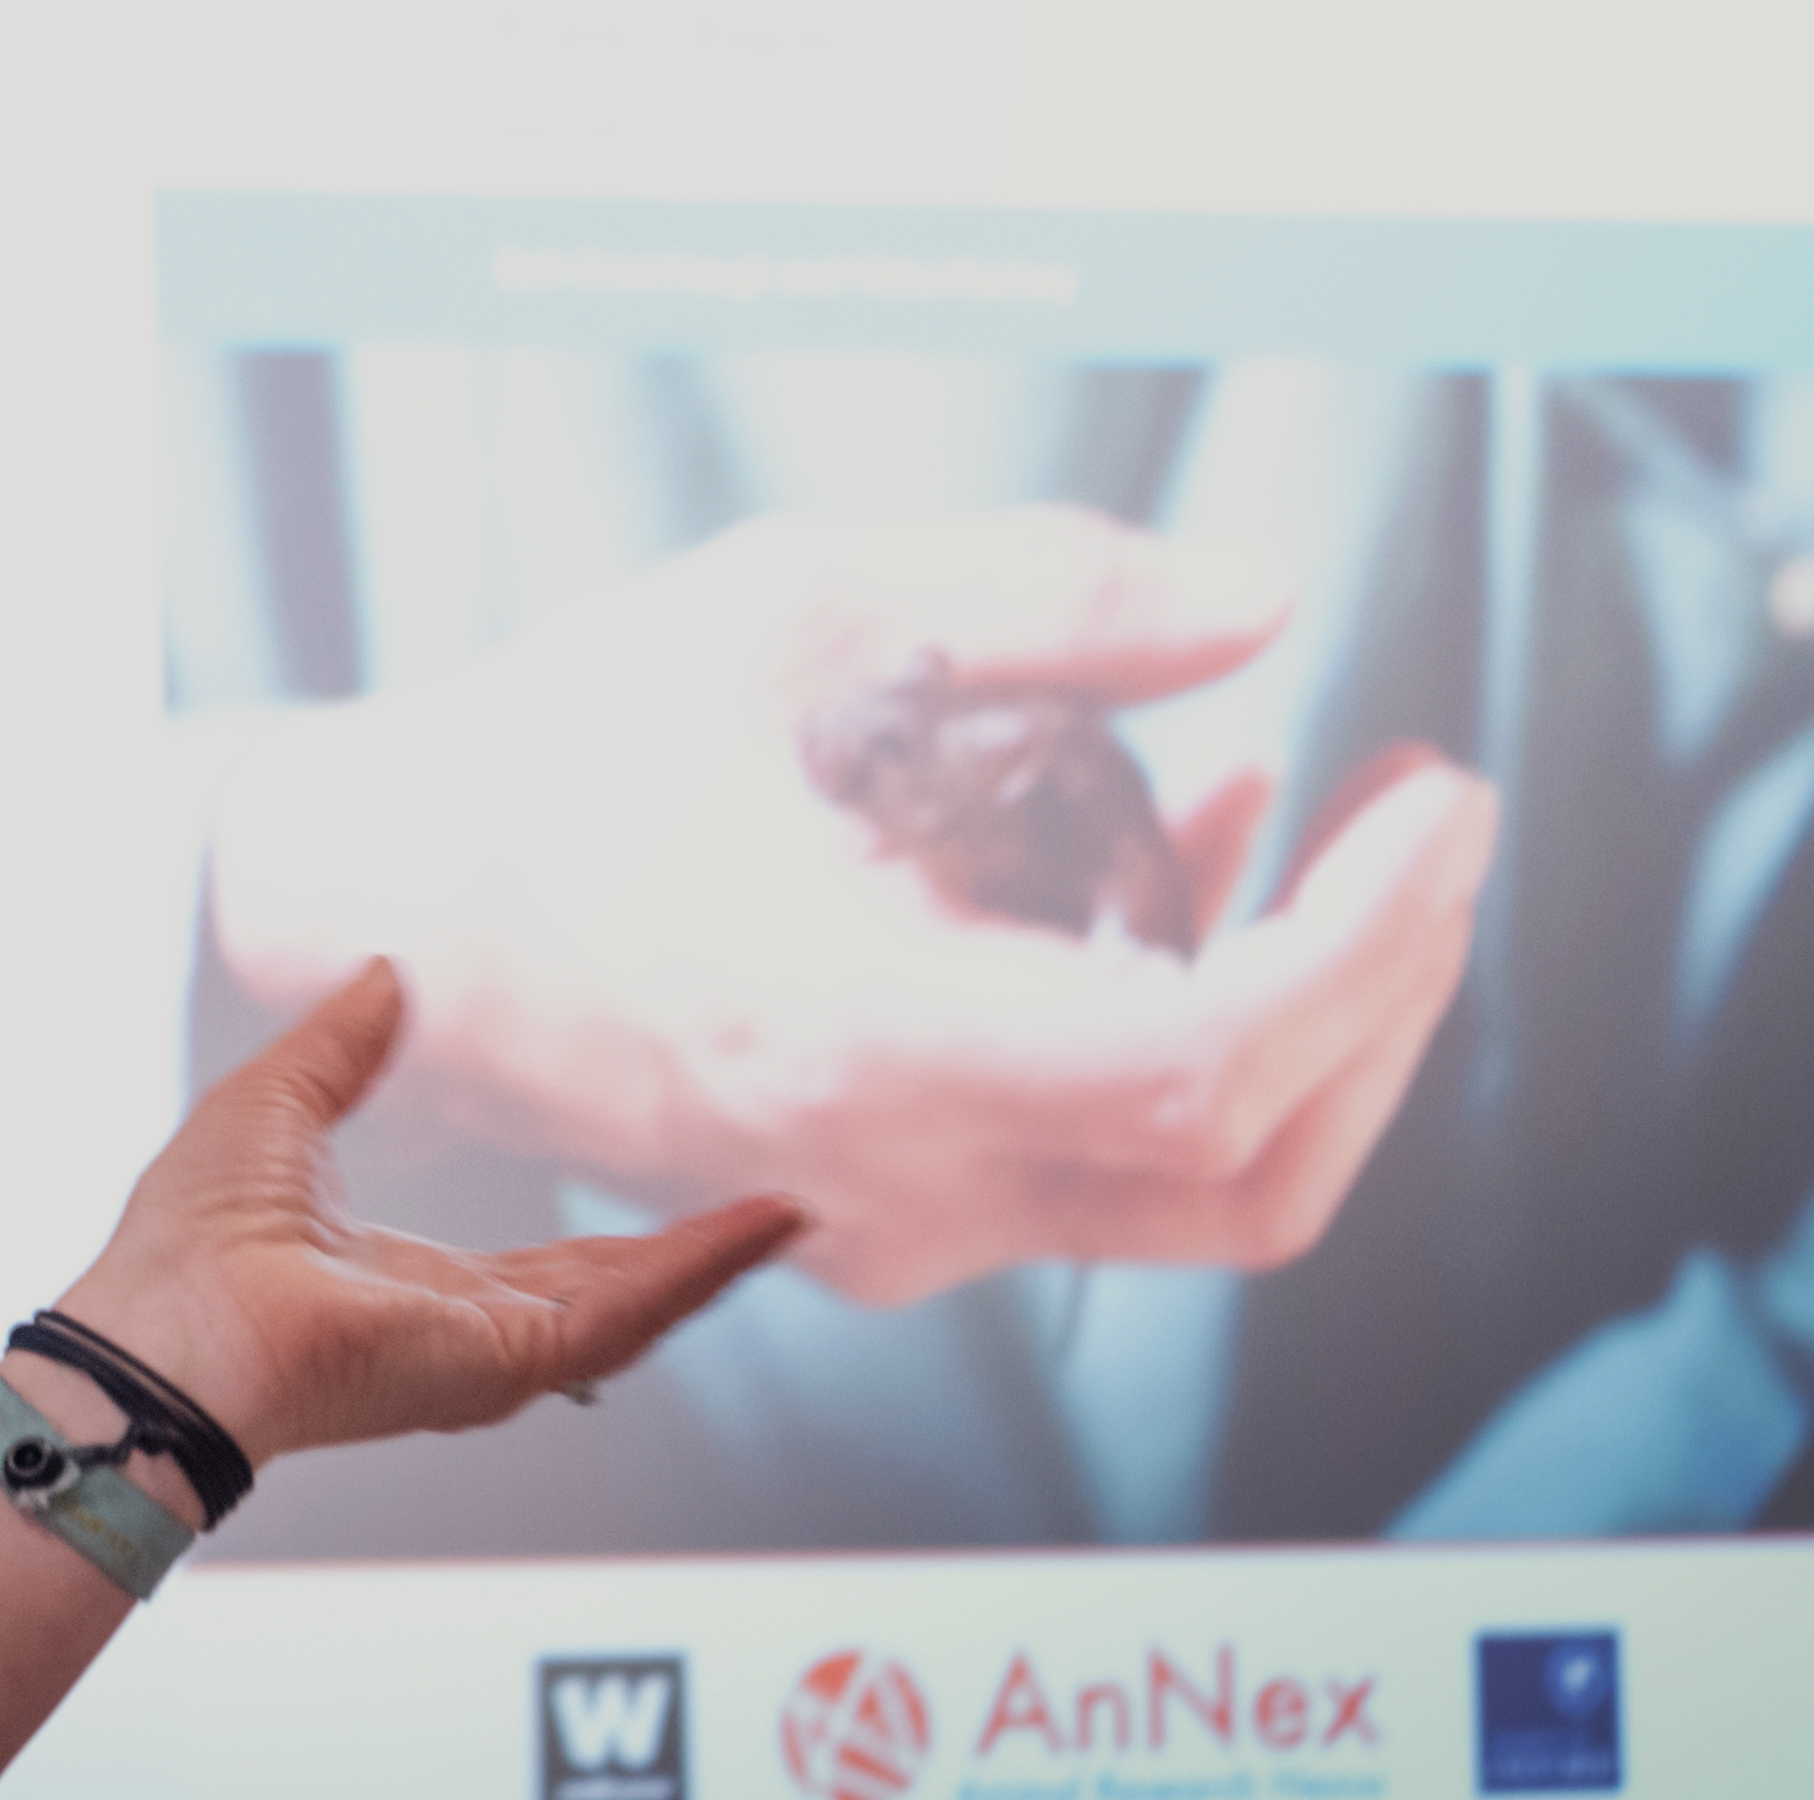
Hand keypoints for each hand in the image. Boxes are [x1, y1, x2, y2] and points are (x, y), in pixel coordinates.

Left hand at [50, 963, 799, 1474]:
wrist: (169, 1325)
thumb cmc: (193, 1230)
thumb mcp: (279, 1102)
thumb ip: (342, 1045)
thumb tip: (385, 973)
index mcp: (411, 1287)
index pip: (537, 1270)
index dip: (611, 1241)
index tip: (672, 1201)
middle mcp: (461, 1333)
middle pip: (604, 1295)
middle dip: (689, 1257)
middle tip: (768, 1211)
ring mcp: (489, 1356)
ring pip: (631, 1309)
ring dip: (711, 1261)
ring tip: (786, 1214)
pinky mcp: (505, 1363)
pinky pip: (621, 1321)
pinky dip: (693, 1274)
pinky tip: (753, 1230)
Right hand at [203, 507, 1498, 1306]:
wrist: (380, 907)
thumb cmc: (556, 751)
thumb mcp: (787, 605)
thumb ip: (1039, 593)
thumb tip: (1256, 606)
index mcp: (851, 1033)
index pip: (1203, 1062)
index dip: (1367, 946)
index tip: (1433, 805)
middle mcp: (884, 1174)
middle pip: (1252, 1162)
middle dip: (1388, 986)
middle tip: (1427, 812)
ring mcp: (883, 1221)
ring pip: (1197, 1188)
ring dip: (1308, 1014)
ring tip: (1316, 812)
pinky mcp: (877, 1213)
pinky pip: (1100, 1168)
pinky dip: (1192, 1032)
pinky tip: (1183, 859)